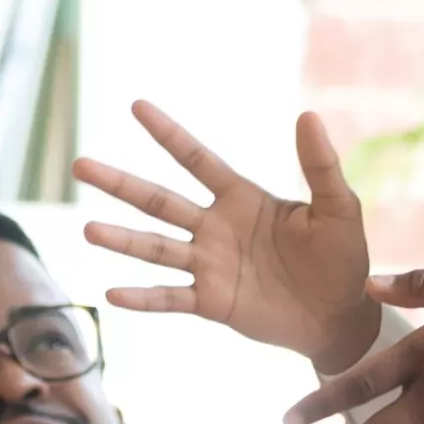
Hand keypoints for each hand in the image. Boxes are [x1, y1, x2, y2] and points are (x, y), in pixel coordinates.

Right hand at [72, 103, 376, 370]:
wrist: (342, 317)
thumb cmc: (343, 257)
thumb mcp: (338, 208)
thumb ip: (320, 166)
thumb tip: (308, 116)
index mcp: (242, 198)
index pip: (197, 159)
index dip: (167, 134)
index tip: (137, 106)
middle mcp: (216, 227)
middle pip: (160, 200)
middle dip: (120, 184)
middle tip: (80, 165)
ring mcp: (209, 265)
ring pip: (156, 248)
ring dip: (122, 239)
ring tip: (88, 230)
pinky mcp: (212, 302)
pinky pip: (171, 298)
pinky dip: (143, 298)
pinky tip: (112, 294)